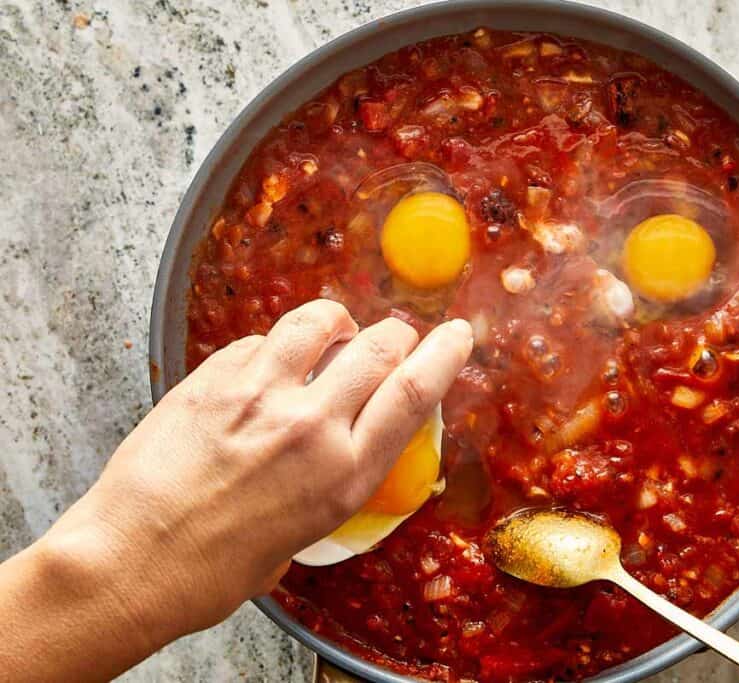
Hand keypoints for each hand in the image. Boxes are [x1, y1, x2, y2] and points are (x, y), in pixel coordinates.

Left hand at [10, 300, 471, 679]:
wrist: (130, 562)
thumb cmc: (214, 569)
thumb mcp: (304, 535)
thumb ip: (333, 481)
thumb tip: (343, 448)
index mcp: (342, 474)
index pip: (414, 393)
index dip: (444, 354)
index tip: (457, 335)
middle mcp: (309, 425)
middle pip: (377, 346)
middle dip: (396, 333)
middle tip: (394, 337)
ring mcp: (258, 395)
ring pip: (317, 322)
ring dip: (336, 321)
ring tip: (334, 330)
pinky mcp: (212, 378)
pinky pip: (259, 340)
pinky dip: (275, 344)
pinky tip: (268, 363)